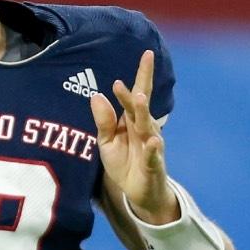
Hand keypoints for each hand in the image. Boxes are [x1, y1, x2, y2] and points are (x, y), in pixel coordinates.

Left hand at [89, 50, 179, 223]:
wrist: (138, 192)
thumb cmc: (123, 163)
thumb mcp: (106, 142)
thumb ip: (103, 121)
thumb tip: (96, 95)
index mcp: (131, 121)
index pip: (135, 95)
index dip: (137, 78)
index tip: (141, 57)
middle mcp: (144, 129)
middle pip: (141, 107)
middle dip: (139, 91)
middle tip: (140, 71)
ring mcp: (151, 146)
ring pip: (147, 127)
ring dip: (144, 113)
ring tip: (140, 98)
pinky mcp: (153, 165)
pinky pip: (153, 156)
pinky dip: (152, 149)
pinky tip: (153, 140)